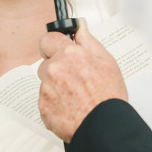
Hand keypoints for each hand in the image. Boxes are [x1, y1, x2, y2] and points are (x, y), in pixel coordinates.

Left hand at [38, 19, 127, 142]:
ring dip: (56, 86)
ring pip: (46, 82)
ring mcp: (46, 89)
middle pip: (46, 63)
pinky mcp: (43, 107)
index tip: (58, 49)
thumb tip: (79, 25)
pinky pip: (45, 100)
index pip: (47, 39)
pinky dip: (55, 103)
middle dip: (58, 68)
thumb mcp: (106, 61)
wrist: (106, 126)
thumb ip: (88, 40)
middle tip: (76, 79)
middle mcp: (54, 70)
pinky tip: (71, 106)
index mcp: (69, 55)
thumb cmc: (108, 96)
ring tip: (76, 95)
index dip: (54, 44)